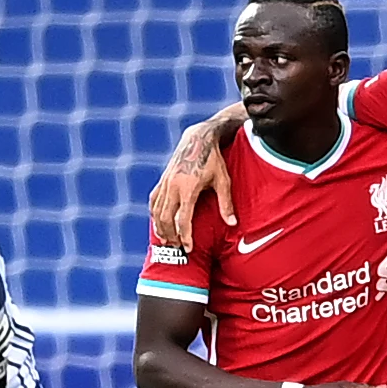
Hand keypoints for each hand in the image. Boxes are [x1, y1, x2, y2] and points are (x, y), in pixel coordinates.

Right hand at [150, 121, 237, 250]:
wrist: (198, 139)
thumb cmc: (214, 160)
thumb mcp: (223, 181)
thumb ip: (226, 203)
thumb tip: (232, 223)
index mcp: (188, 188)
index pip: (183, 219)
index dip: (185, 236)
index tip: (188, 248)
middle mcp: (173, 185)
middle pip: (166, 218)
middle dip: (171, 235)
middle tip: (178, 247)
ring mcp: (165, 182)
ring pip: (157, 210)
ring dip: (160, 227)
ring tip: (167, 240)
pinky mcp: (162, 179)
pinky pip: (154, 200)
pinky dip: (154, 213)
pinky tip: (158, 223)